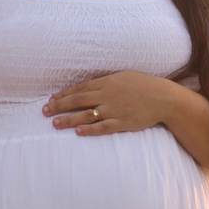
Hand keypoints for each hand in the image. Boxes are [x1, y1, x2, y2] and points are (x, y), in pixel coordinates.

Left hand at [43, 70, 176, 135]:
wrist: (164, 98)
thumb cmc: (144, 85)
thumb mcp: (123, 76)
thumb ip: (106, 81)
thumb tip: (89, 86)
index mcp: (107, 82)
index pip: (79, 89)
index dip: (63, 95)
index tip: (51, 100)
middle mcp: (107, 95)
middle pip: (78, 101)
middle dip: (59, 106)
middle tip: (44, 112)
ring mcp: (114, 110)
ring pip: (86, 115)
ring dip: (68, 119)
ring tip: (55, 124)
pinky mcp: (122, 123)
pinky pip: (102, 127)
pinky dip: (89, 129)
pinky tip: (77, 131)